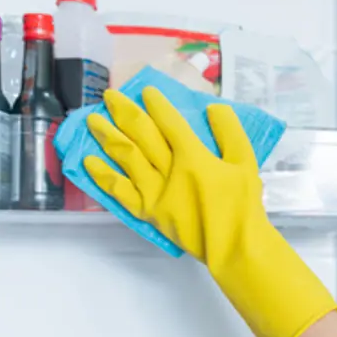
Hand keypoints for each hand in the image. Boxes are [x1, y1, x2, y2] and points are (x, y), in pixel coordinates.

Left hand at [84, 87, 336, 336]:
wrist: (233, 246)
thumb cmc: (243, 205)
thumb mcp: (246, 162)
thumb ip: (230, 132)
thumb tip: (213, 107)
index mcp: (193, 157)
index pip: (169, 122)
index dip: (156, 104)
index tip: (145, 90)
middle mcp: (168, 171)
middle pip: (141, 135)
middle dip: (125, 112)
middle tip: (110, 95)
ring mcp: (154, 192)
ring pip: (126, 158)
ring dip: (108, 136)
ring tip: (93, 120)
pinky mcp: (148, 212)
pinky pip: (120, 191)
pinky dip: (103, 175)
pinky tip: (90, 161)